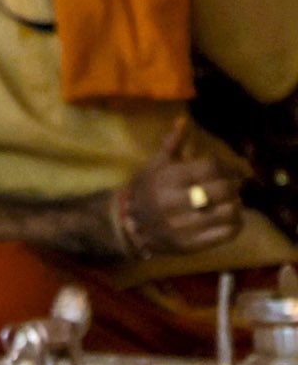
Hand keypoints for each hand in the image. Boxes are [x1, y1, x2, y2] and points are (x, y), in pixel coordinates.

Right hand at [119, 119, 245, 256]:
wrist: (128, 224)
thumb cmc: (146, 189)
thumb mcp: (155, 164)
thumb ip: (173, 144)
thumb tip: (184, 120)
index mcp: (168, 178)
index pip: (211, 166)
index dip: (225, 165)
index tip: (227, 168)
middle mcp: (176, 201)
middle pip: (224, 189)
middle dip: (233, 185)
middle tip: (231, 185)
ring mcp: (185, 225)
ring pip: (229, 212)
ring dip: (235, 205)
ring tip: (231, 202)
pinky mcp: (192, 244)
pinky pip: (227, 233)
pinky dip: (235, 224)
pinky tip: (229, 218)